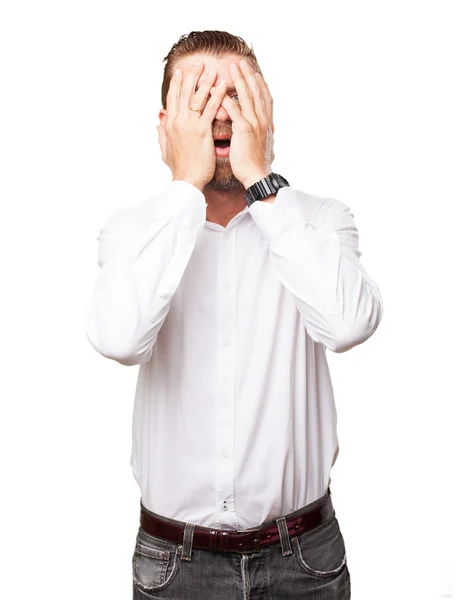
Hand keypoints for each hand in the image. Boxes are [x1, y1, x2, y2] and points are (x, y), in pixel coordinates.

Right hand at [157, 61, 226, 190]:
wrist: (187, 180)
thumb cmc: (179, 168)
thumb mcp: (165, 149)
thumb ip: (162, 134)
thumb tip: (159, 122)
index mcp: (170, 125)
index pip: (172, 98)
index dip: (176, 84)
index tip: (180, 71)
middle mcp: (178, 121)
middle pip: (184, 93)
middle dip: (191, 76)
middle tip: (199, 63)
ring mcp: (189, 125)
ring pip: (197, 98)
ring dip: (205, 82)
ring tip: (213, 70)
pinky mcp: (202, 131)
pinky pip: (210, 109)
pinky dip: (217, 96)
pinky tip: (223, 86)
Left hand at [210, 59, 274, 188]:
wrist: (258, 176)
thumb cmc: (256, 165)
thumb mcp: (260, 145)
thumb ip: (257, 133)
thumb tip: (257, 130)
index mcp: (267, 123)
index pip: (265, 98)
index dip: (260, 84)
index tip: (254, 73)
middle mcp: (262, 120)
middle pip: (256, 92)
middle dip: (249, 75)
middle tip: (242, 62)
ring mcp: (254, 124)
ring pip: (247, 96)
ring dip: (239, 80)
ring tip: (232, 67)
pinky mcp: (244, 130)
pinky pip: (234, 110)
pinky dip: (226, 98)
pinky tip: (218, 89)